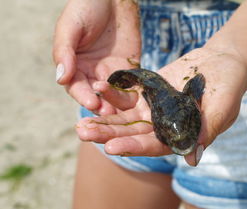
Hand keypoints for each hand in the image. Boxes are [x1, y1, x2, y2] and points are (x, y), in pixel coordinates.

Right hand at [53, 0, 140, 114]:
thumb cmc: (87, 7)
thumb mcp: (71, 27)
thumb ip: (65, 51)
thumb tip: (61, 79)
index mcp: (74, 65)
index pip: (76, 87)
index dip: (83, 96)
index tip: (92, 103)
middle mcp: (92, 73)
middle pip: (94, 96)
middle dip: (100, 105)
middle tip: (108, 112)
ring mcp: (111, 73)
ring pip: (112, 95)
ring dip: (116, 104)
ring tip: (121, 111)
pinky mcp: (129, 70)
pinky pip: (130, 86)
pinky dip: (131, 94)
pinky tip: (136, 101)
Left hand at [76, 47, 246, 165]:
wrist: (223, 63)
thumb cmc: (228, 87)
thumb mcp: (223, 108)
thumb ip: (207, 130)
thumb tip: (193, 158)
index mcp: (180, 135)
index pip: (155, 145)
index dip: (134, 147)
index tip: (112, 148)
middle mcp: (163, 126)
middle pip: (133, 135)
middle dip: (109, 136)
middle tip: (84, 134)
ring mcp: (153, 110)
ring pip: (125, 119)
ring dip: (104, 121)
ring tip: (80, 124)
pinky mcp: (148, 93)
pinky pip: (127, 95)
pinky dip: (113, 94)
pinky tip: (96, 90)